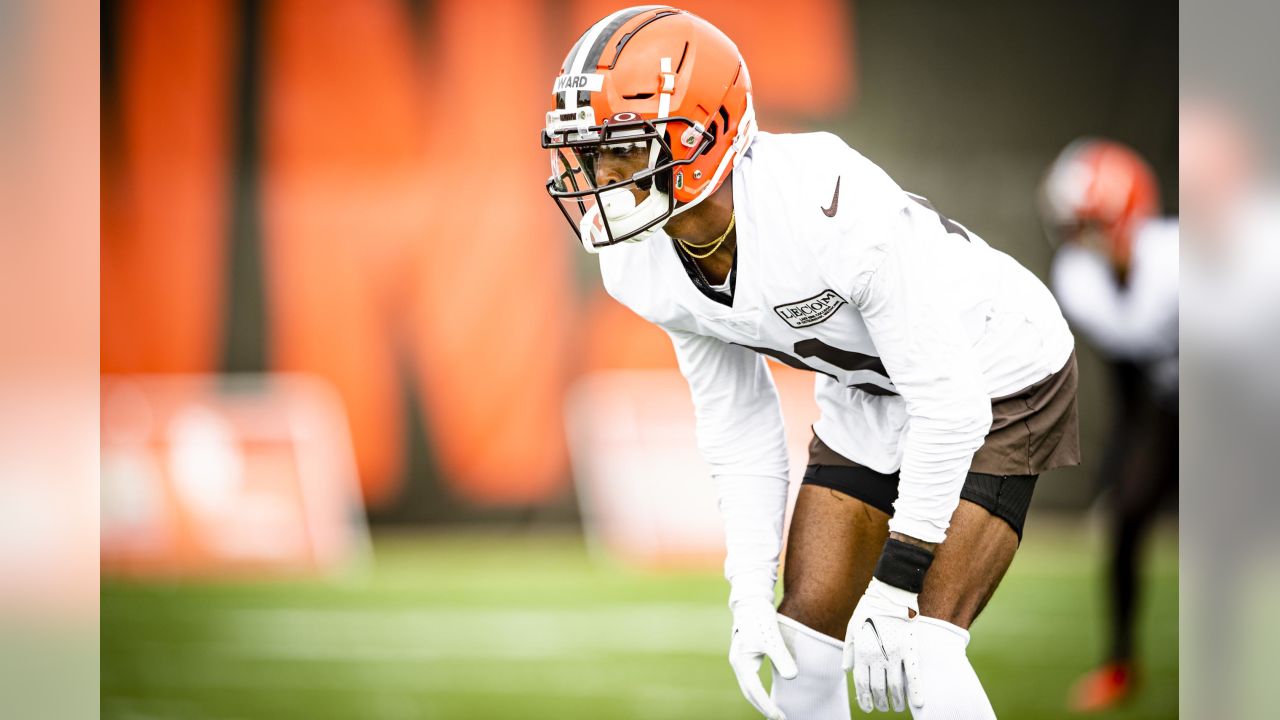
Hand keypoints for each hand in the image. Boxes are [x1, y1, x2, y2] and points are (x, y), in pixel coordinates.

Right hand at [729, 597, 797, 719]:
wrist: (752, 599)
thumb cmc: (760, 617)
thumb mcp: (772, 638)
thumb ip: (782, 658)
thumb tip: (792, 677)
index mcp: (742, 661)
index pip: (754, 691)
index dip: (766, 705)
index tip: (778, 717)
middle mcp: (738, 663)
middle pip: (749, 692)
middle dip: (762, 706)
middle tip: (779, 718)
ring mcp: (740, 659)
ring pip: (748, 686)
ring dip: (760, 700)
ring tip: (774, 710)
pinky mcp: (746, 654)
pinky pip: (751, 679)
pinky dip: (759, 690)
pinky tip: (768, 693)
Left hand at [843, 579, 923, 712]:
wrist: (891, 591)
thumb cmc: (869, 608)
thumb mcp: (852, 627)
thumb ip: (849, 651)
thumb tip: (847, 671)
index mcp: (862, 652)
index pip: (862, 683)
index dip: (865, 699)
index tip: (868, 707)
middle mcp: (878, 656)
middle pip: (879, 688)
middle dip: (881, 702)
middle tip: (883, 708)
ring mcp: (895, 653)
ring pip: (896, 686)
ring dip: (896, 701)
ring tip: (896, 707)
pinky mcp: (910, 648)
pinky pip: (914, 675)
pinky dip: (916, 691)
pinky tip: (918, 704)